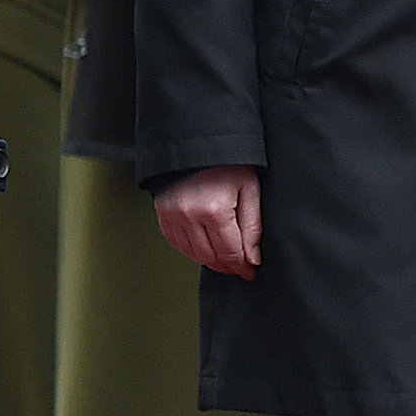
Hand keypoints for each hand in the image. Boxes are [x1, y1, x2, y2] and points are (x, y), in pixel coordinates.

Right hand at [156, 164, 266, 279]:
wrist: (197, 143)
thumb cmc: (226, 162)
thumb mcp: (249, 189)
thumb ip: (252, 226)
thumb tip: (252, 257)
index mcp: (215, 210)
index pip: (230, 252)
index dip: (242, 266)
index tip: (250, 271)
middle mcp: (190, 216)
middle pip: (211, 257)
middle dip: (227, 265)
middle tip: (239, 267)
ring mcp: (173, 216)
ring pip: (193, 254)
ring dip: (210, 260)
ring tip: (224, 258)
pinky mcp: (163, 215)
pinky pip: (177, 244)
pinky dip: (191, 251)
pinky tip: (204, 249)